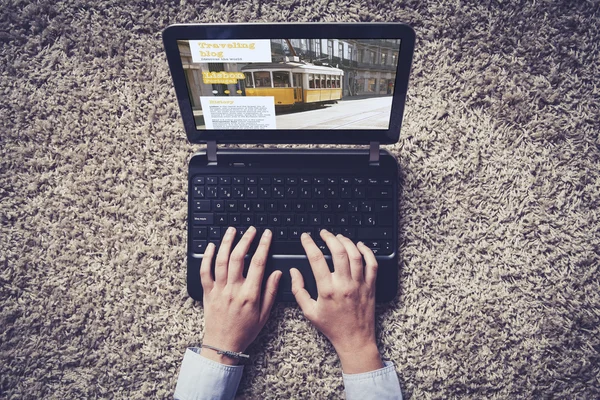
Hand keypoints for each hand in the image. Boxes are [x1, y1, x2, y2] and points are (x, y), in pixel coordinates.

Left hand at [200, 226, 281, 364]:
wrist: (222, 345)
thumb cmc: (245, 331)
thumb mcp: (264, 314)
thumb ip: (271, 292)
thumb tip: (278, 273)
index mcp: (250, 294)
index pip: (258, 263)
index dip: (263, 245)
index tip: (267, 234)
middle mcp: (233, 290)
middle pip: (238, 257)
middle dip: (246, 239)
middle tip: (251, 229)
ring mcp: (218, 290)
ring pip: (221, 260)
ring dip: (227, 242)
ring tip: (232, 230)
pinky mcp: (207, 292)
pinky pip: (204, 271)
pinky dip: (207, 257)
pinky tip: (212, 246)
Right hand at [290, 230, 383, 373]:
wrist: (355, 339)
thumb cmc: (332, 327)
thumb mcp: (309, 311)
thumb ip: (299, 290)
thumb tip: (293, 272)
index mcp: (327, 290)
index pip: (316, 259)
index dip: (309, 244)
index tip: (306, 237)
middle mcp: (344, 284)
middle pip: (338, 252)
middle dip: (329, 237)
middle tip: (323, 233)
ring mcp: (360, 284)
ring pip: (355, 254)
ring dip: (346, 242)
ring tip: (338, 237)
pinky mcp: (371, 286)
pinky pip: (372, 264)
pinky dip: (367, 251)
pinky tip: (359, 246)